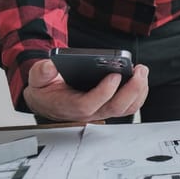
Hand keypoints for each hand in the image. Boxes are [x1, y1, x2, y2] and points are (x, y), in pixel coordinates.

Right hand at [23, 59, 148, 121]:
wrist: (50, 99)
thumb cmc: (47, 89)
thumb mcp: (37, 78)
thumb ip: (41, 72)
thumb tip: (50, 67)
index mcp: (71, 106)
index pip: (90, 104)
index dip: (105, 91)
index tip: (114, 75)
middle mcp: (91, 112)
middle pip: (115, 107)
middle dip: (131, 89)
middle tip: (139, 71)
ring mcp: (103, 111)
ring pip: (127, 108)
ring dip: (139, 91)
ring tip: (142, 71)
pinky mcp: (111, 107)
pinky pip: (130, 105)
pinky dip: (139, 93)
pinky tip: (140, 77)